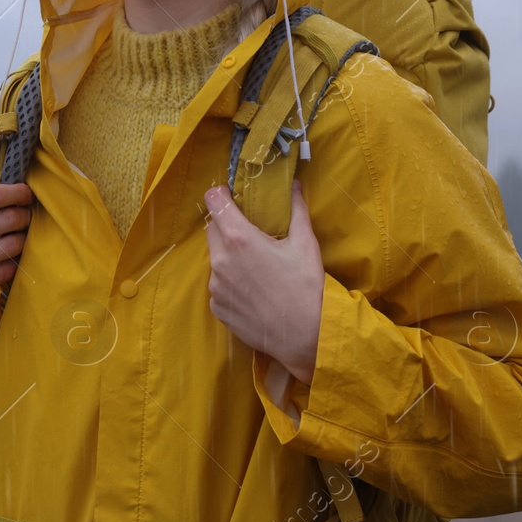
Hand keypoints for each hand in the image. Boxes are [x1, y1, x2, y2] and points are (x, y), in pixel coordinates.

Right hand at [0, 183, 32, 315]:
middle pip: (9, 219)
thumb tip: (9, 196)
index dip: (17, 193)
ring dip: (21, 241)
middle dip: (24, 217)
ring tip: (18, 239)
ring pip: (12, 245)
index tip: (27, 195)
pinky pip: (6, 270)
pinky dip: (13, 264)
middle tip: (26, 219)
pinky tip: (8, 261)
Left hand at [203, 180, 324, 383]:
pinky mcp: (217, 307)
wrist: (306, 336)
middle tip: (250, 233)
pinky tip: (253, 291)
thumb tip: (293, 185)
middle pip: (213, 230)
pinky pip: (219, 285)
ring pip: (216, 259)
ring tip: (256, 267)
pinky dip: (231, 282)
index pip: (214, 202)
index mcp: (239, 238)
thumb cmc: (308, 287)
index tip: (230, 196)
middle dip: (227, 226)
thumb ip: (296, 210)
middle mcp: (220, 260)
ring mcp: (216, 286)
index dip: (221, 195)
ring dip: (229, 256)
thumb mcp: (305, 243)